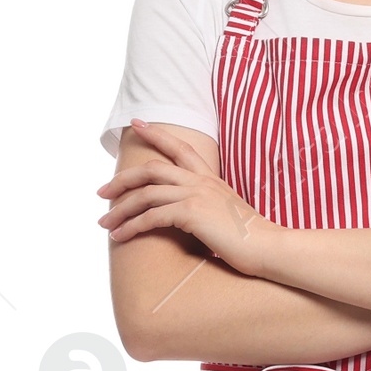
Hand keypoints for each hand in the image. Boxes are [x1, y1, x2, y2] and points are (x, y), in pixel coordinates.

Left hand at [97, 121, 274, 268]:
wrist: (269, 247)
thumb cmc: (251, 239)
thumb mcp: (226, 215)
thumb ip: (207, 208)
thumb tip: (190, 218)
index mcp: (209, 179)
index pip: (178, 148)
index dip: (156, 134)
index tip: (137, 123)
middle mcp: (200, 181)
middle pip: (151, 168)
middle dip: (122, 180)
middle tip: (101, 192)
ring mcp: (196, 195)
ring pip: (146, 193)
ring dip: (120, 209)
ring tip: (104, 223)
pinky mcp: (192, 213)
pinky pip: (152, 216)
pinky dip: (132, 226)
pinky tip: (120, 236)